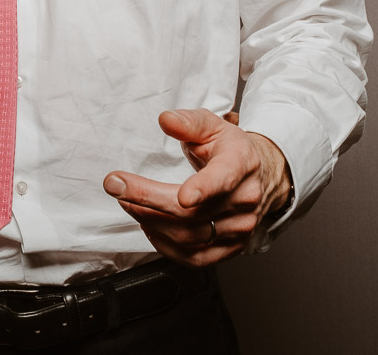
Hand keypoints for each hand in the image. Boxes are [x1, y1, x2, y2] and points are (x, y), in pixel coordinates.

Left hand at [103, 108, 291, 267]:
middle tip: (117, 187)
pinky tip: (149, 226)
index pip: (223, 179)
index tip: (183, 196)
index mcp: (240, 165)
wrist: (260, 177)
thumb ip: (188, 122)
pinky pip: (194, 258)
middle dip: (147, 200)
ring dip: (149, 221)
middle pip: (191, 212)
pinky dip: (164, 245)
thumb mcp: (212, 126)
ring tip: (129, 202)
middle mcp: (244, 200)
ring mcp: (239, 229)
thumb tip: (167, 120)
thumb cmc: (231, 151)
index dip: (203, 189)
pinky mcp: (230, 249)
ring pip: (188, 237)